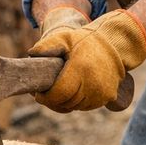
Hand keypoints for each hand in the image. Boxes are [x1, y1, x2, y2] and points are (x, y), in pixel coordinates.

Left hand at [28, 9, 145, 111]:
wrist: (114, 45)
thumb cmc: (85, 41)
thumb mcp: (65, 38)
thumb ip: (48, 45)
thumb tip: (31, 54)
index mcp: (80, 69)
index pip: (59, 94)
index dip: (45, 97)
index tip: (38, 94)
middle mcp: (93, 84)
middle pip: (66, 103)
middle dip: (52, 100)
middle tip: (44, 93)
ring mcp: (102, 92)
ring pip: (75, 106)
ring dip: (65, 102)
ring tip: (58, 91)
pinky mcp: (108, 97)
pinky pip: (86, 106)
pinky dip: (77, 102)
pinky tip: (73, 92)